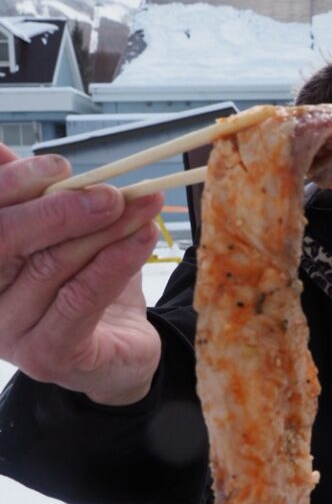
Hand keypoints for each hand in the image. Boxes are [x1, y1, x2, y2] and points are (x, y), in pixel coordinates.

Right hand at [0, 143, 164, 403]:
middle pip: (5, 239)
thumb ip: (33, 197)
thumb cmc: (84, 288)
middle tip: (112, 191)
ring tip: (144, 206)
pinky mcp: (48, 354)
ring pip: (52, 264)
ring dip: (105, 229)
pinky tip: (142, 238)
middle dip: (60, 206)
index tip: (63, 166)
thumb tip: (1, 149)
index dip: (15, 183)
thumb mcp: (57, 236)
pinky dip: (115, 263)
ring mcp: (10, 332)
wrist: (118, 353)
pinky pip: (80, 299)